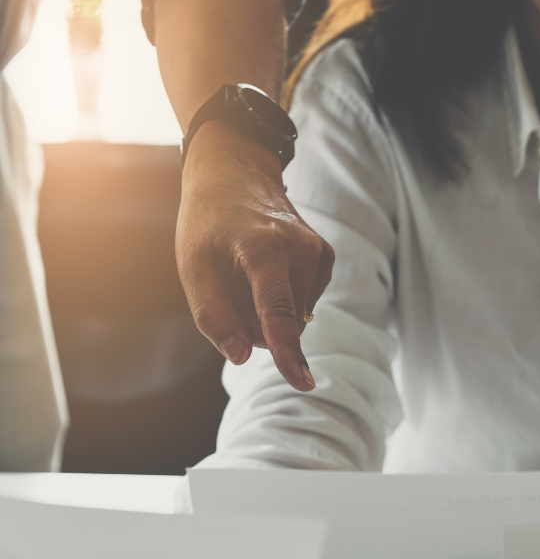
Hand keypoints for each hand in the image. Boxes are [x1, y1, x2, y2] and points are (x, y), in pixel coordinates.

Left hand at [177, 121, 334, 391]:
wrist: (237, 175)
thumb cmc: (209, 222)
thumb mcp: (193, 267)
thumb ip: (213, 316)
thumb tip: (242, 355)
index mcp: (265, 249)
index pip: (278, 313)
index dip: (287, 353)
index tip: (303, 382)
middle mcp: (302, 250)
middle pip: (280, 322)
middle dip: (252, 324)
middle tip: (228, 285)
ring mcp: (319, 253)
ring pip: (293, 316)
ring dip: (265, 311)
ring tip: (246, 271)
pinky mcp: (326, 259)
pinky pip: (301, 304)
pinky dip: (281, 298)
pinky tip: (266, 270)